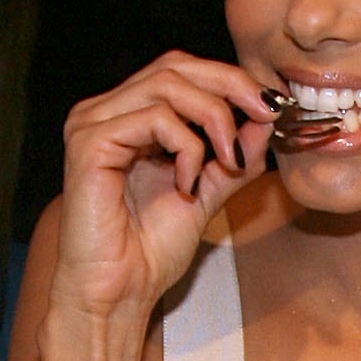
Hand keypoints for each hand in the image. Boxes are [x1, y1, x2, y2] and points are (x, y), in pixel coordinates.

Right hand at [52, 54, 275, 322]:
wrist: (119, 294)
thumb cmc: (149, 252)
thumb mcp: (206, 193)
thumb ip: (232, 154)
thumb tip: (266, 116)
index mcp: (127, 117)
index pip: (181, 70)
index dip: (229, 80)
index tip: (270, 106)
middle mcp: (105, 111)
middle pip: (174, 65)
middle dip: (229, 86)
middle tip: (264, 113)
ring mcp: (92, 123)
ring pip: (167, 84)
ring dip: (213, 120)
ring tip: (226, 163)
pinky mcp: (89, 143)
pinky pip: (153, 119)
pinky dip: (186, 148)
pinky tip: (187, 185)